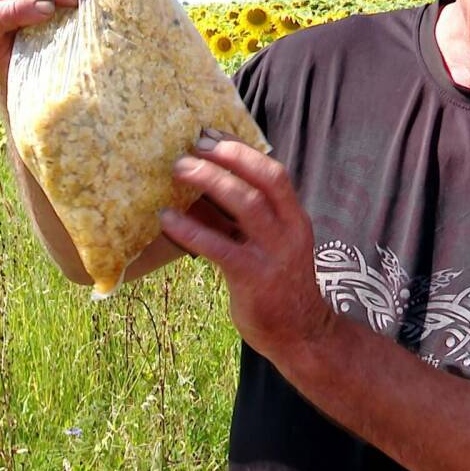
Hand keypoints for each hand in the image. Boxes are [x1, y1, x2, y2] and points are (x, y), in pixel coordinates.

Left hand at [159, 129, 335, 360]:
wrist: (302, 335)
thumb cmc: (278, 287)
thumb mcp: (267, 247)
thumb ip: (240, 222)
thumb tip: (199, 193)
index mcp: (294, 218)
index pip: (273, 172)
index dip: (242, 150)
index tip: (212, 134)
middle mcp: (289, 230)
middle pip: (263, 179)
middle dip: (227, 157)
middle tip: (193, 146)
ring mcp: (274, 253)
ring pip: (246, 204)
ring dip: (211, 181)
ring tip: (179, 169)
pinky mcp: (254, 277)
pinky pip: (218, 246)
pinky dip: (190, 229)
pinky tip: (167, 219)